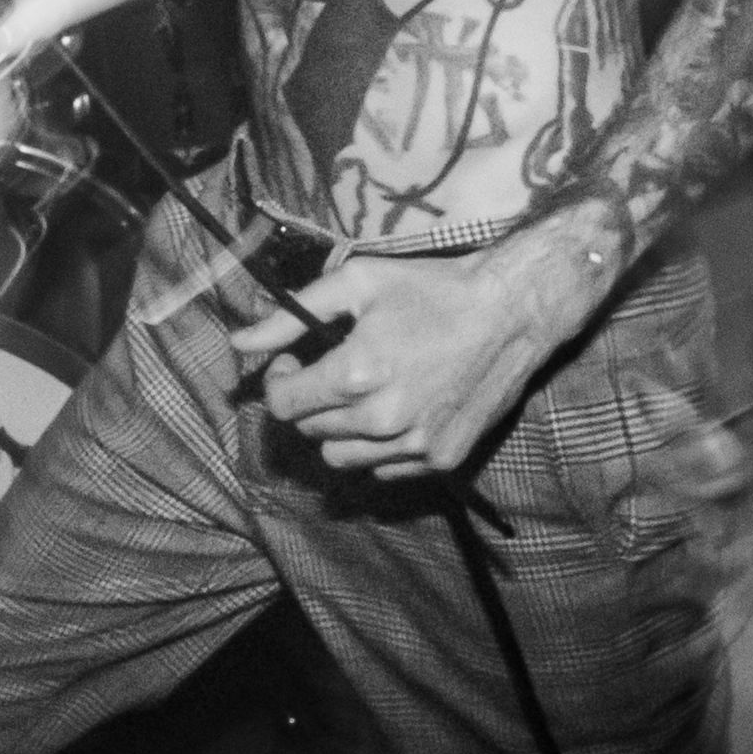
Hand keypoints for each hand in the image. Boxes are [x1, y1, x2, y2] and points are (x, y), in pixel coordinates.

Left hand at [230, 250, 564, 480]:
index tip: (294, 362)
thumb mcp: (358, 284)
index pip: (284, 405)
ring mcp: (416, 445)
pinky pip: (385, 469)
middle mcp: (382, 419)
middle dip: (310, 400)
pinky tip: (398, 410)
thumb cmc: (433, 289)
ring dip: (340, 429)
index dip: (280, 380)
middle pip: (311, 430)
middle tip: (332, 370)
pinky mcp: (443, 459)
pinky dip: (379, 447)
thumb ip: (293, 316)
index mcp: (356, 374)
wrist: (512, 311)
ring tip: (364, 392)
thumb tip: (240, 342)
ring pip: (343, 459)